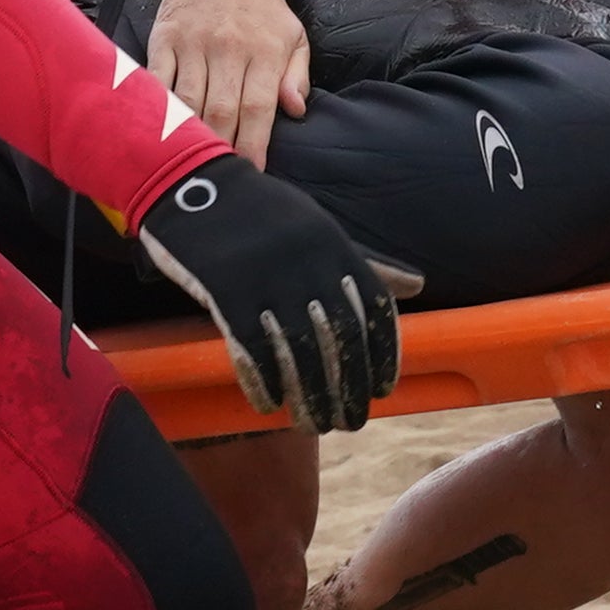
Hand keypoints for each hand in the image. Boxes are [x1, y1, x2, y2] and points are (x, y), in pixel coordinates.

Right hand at [129, 148, 416, 434]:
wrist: (191, 183)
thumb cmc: (262, 212)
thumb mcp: (319, 227)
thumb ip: (365, 262)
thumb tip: (418, 285)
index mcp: (335, 247)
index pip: (375, 312)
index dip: (384, 357)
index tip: (384, 391)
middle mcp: (309, 265)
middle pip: (340, 341)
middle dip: (349, 389)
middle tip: (350, 422)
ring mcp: (268, 280)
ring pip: (299, 354)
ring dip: (310, 398)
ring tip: (314, 426)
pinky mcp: (227, 294)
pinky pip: (252, 351)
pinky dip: (263, 383)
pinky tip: (268, 405)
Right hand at [148, 0, 312, 163]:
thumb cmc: (262, 4)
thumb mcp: (293, 34)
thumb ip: (297, 75)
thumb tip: (295, 110)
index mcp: (264, 50)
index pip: (258, 108)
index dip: (253, 146)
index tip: (249, 173)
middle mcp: (229, 47)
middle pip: (221, 110)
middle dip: (219, 148)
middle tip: (216, 176)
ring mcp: (194, 42)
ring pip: (188, 100)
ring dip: (188, 134)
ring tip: (188, 162)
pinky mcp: (165, 37)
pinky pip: (157, 79)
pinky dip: (157, 106)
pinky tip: (159, 129)